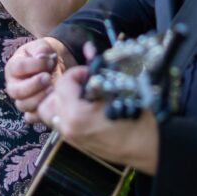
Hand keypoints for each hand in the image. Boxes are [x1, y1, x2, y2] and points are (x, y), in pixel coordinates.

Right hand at [5, 37, 74, 120]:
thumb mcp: (43, 46)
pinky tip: (52, 102)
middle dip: (34, 85)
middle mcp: (13, 85)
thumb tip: (41, 57)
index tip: (49, 61)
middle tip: (48, 78)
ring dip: (39, 98)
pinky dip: (42, 113)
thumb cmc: (45, 54)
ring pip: (23, 105)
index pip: (17, 68)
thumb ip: (41, 49)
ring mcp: (21, 99)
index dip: (34, 65)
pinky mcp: (31, 111)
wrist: (55, 66)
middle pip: (16, 91)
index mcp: (13, 67)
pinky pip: (31, 117)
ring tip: (52, 89)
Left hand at [37, 66, 159, 174]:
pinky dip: (66, 111)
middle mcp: (68, 127)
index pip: (63, 83)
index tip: (92, 73)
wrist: (146, 147)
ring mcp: (70, 137)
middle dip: (66, 85)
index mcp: (77, 114)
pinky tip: (85, 106)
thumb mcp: (120, 89)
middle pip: (51, 98)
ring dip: (61, 99)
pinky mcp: (76, 143)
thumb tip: (89, 48)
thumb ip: (100, 70)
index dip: (77, 72)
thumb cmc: (137, 118)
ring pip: (50, 112)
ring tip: (81, 95)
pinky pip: (60, 122)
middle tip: (84, 83)